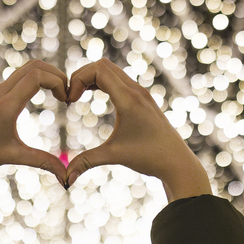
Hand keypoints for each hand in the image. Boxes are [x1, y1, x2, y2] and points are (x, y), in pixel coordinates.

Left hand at [0, 60, 68, 184]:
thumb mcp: (13, 156)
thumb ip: (42, 162)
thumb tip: (66, 178)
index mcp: (6, 105)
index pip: (36, 76)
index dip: (57, 82)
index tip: (66, 99)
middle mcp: (1, 92)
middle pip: (34, 66)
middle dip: (56, 74)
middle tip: (67, 93)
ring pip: (26, 69)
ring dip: (46, 75)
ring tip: (58, 94)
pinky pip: (19, 76)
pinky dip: (35, 79)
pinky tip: (42, 96)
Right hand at [65, 59, 211, 201]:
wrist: (177, 162)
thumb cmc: (149, 158)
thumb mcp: (114, 156)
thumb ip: (86, 163)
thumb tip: (65, 179)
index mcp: (129, 99)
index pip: (98, 70)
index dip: (78, 79)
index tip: (70, 102)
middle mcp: (136, 91)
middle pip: (102, 64)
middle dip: (81, 76)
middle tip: (70, 98)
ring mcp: (141, 92)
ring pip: (110, 70)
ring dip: (91, 78)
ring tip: (77, 97)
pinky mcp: (142, 98)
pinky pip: (118, 79)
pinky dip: (101, 82)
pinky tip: (92, 97)